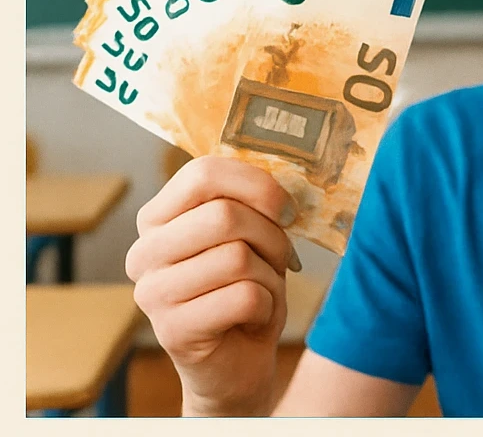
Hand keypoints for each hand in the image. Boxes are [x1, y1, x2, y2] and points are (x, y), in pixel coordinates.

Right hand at [126, 156, 298, 416]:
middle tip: (281, 254)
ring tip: (263, 288)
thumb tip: (280, 183)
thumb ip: (248, 200)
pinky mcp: (172, 331)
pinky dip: (266, 304)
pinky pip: (244, 297)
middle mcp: (144, 252)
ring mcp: (152, 294)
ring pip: (237, 257)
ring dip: (270, 273)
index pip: (202, 174)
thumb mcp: (246, 233)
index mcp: (157, 217)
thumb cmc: (243, 285)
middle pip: (223, 215)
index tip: (284, 206)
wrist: (235, 363)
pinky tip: (253, 317)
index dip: (255, 183)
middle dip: (270, 234)